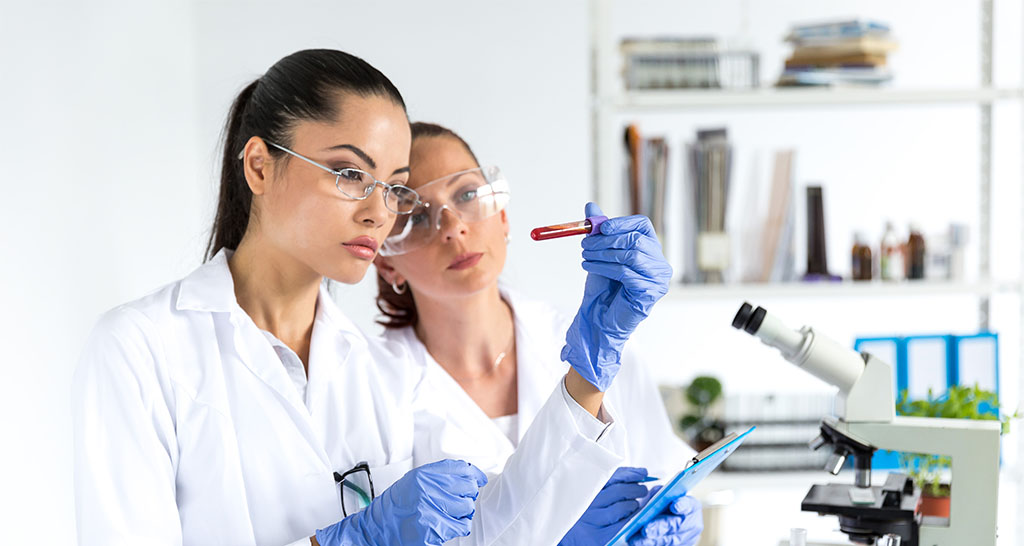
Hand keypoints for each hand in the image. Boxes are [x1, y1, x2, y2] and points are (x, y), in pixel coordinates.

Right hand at [314, 459, 487, 545]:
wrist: (377, 528)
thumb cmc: (396, 506)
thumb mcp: (413, 481)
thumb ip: (437, 476)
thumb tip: (468, 474)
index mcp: (424, 474)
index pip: (461, 467)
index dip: (474, 474)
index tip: (478, 479)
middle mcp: (428, 488)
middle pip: (467, 487)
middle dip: (468, 495)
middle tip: (460, 500)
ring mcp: (431, 507)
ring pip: (467, 507)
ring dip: (464, 512)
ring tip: (452, 514)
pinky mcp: (433, 527)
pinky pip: (461, 525)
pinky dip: (460, 526)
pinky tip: (451, 524)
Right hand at [560, 467, 649, 545]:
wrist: (573, 534)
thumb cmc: (588, 510)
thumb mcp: (596, 492)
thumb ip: (616, 481)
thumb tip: (642, 473)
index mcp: (587, 488)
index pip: (611, 476)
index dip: (630, 474)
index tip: (642, 473)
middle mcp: (588, 503)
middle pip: (618, 491)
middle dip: (636, 489)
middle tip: (642, 490)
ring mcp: (592, 520)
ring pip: (621, 508)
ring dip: (633, 505)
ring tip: (633, 505)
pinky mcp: (598, 537)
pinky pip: (622, 525)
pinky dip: (631, 519)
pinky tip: (630, 517)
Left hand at [561, 202, 671, 390]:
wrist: (600, 319)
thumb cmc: (603, 287)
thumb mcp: (599, 254)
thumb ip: (598, 231)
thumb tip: (590, 206)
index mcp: (650, 250)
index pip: (643, 226)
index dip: (621, 223)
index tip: (600, 227)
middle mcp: (659, 263)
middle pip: (637, 239)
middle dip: (607, 240)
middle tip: (584, 244)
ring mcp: (658, 279)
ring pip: (631, 255)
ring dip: (603, 253)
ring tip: (585, 257)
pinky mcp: (651, 293)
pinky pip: (627, 273)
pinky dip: (604, 267)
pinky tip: (589, 267)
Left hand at [628, 494, 703, 545]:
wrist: (667, 520)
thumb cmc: (663, 505)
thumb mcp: (661, 495)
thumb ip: (659, 494)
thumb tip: (654, 495)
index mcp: (691, 506)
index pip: (689, 505)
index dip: (682, 505)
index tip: (674, 505)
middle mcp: (692, 524)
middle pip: (676, 526)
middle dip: (660, 528)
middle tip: (646, 529)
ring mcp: (686, 539)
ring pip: (668, 541)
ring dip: (651, 541)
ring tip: (635, 540)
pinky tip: (637, 544)